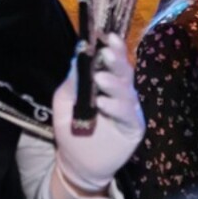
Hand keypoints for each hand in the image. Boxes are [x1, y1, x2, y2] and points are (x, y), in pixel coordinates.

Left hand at [52, 33, 143, 193]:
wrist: (78, 163)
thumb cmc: (71, 129)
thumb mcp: (64, 101)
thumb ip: (72, 81)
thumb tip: (77, 56)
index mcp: (105, 81)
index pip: (111, 60)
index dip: (111, 47)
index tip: (105, 35)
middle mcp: (120, 91)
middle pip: (124, 70)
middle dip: (116, 59)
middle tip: (106, 51)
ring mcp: (128, 108)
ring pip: (127, 90)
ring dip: (114, 83)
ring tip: (99, 80)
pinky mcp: (133, 127)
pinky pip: (128, 113)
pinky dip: (116, 107)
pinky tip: (104, 104)